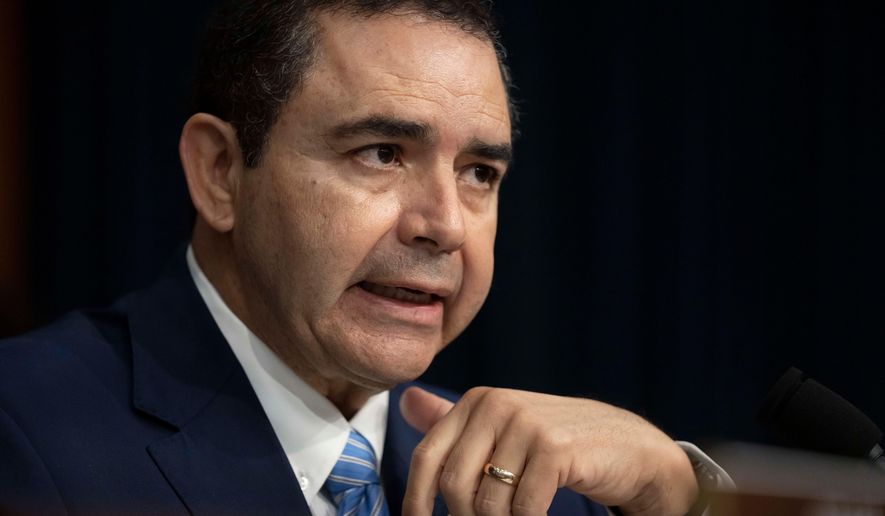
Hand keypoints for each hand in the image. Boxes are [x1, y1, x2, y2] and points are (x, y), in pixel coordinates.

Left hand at [400, 386, 697, 515]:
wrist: (630, 449)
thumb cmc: (559, 445)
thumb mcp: (503, 430)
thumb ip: (455, 421)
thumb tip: (405, 402)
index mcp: (478, 401)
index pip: (428, 457)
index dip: (416, 499)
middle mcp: (496, 404)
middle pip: (454, 485)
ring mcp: (526, 423)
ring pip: (487, 503)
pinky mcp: (554, 448)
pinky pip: (523, 508)